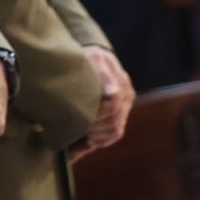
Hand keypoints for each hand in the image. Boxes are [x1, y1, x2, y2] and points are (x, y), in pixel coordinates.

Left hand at [69, 45, 133, 159]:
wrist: (96, 60)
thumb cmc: (91, 58)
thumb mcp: (94, 58)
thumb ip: (103, 72)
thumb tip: (112, 93)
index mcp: (121, 84)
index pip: (113, 104)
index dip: (96, 112)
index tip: (79, 115)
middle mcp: (126, 98)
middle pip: (113, 121)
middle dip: (93, 126)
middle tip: (73, 128)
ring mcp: (124, 108)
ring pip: (115, 130)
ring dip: (97, 136)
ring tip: (79, 135)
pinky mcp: (120, 116)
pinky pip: (114, 134)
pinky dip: (101, 140)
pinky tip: (86, 141)